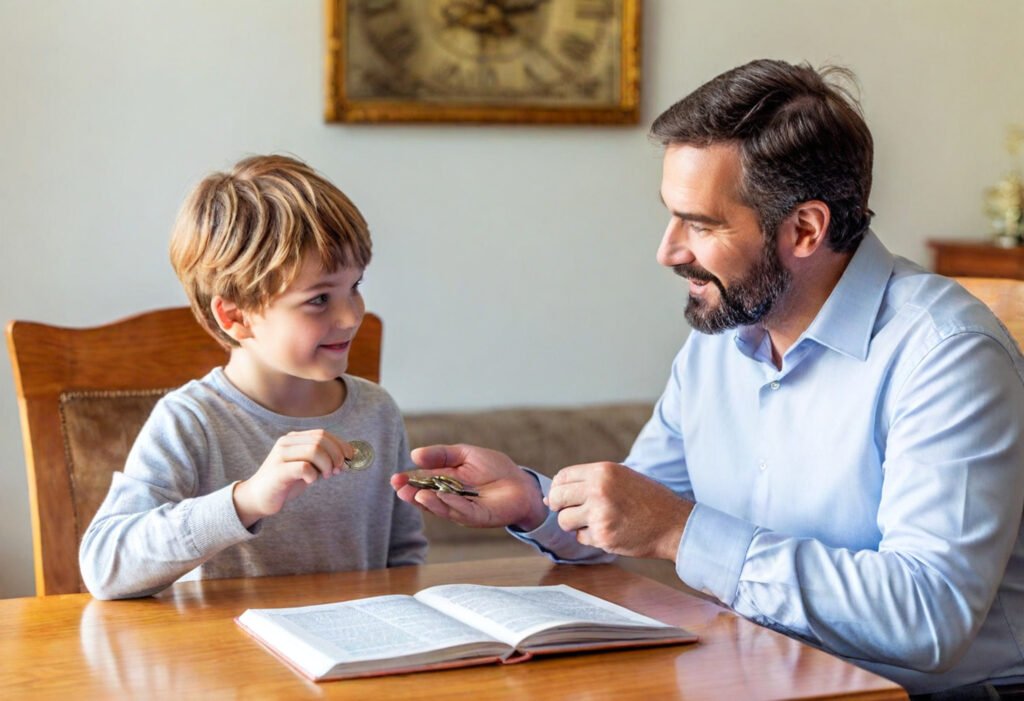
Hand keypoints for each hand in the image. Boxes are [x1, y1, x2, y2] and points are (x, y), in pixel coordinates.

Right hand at [233, 429, 352, 527]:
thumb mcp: (307, 467)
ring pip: (314, 450)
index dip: (340, 445)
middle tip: (337, 471)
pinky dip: (313, 474)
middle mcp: (286, 443)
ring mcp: (280, 456)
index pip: (322, 434)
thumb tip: (347, 457)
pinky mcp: (278, 471)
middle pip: (320, 440)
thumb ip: (322, 459)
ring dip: (327, 465)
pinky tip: (311, 481)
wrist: (258, 498)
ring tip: (325, 476)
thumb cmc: (286, 482)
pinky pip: (303, 467)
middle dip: (335, 455)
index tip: (349, 458)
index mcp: (294, 439)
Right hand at [391, 444, 546, 530]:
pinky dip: (451, 505)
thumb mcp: (465, 454)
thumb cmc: (495, 468)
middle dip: (413, 495)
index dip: (408, 482)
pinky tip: (442, 497)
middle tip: (400, 489)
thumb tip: (415, 454)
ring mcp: (463, 510)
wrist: (522, 483)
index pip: (422, 483)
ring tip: (418, 494)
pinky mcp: (479, 517)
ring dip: (429, 502)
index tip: (395, 478)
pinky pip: (463, 512)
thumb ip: (441, 455)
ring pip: (442, 508)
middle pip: (427, 499)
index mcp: (445, 483)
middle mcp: (450, 499)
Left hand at [547, 462, 692, 560]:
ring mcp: (600, 514)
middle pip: (557, 498)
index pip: (562, 477)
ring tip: (594, 521)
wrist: (673, 524)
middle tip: (574, 512)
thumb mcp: (621, 477)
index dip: (559, 488)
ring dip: (574, 524)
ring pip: (564, 521)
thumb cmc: (647, 500)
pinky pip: (581, 537)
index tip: (564, 498)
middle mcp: (598, 490)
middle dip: (560, 507)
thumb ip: (589, 482)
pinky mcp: (603, 536)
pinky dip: (590, 537)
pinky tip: (609, 531)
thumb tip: (549, 497)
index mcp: (603, 471)